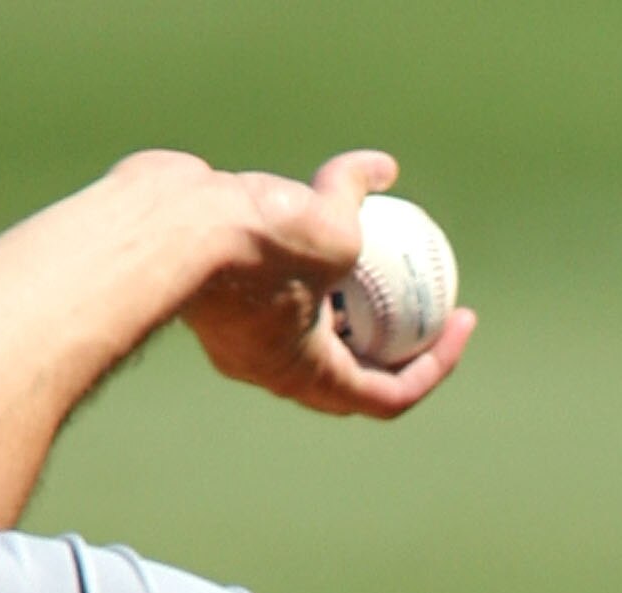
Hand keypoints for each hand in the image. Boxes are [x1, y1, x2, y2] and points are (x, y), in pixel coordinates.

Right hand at [179, 151, 475, 416]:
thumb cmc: (252, 245)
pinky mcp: (218, 292)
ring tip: (384, 249)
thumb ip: (353, 202)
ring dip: (350, 294)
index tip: (460, 322)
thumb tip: (381, 168)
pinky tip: (329, 193)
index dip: (435, 366)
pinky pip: (274, 278)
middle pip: (352, 366)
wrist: (160, 226)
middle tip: (428, 299)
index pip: (386, 395)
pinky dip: (304, 247)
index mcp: (307, 375)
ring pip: (311, 320)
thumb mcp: (329, 231)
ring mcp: (241, 331)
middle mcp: (272, 363)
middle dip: (394, 340)